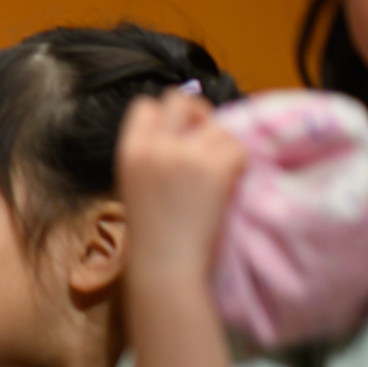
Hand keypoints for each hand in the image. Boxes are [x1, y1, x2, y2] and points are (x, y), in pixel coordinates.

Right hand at [116, 92, 246, 290]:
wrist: (165, 265)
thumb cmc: (150, 234)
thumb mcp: (134, 185)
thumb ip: (152, 154)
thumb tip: (187, 130)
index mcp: (129, 151)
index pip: (146, 105)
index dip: (165, 117)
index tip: (177, 137)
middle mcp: (155, 146)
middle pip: (183, 100)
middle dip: (198, 117)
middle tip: (204, 146)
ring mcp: (185, 154)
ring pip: (218, 124)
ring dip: (222, 146)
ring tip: (215, 176)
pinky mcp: (215, 166)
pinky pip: (237, 147)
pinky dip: (238, 164)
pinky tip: (226, 186)